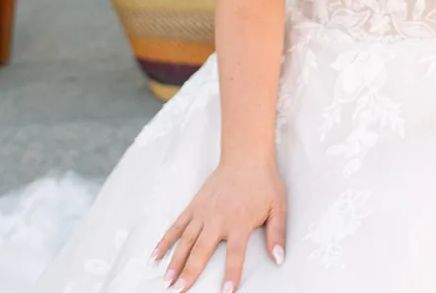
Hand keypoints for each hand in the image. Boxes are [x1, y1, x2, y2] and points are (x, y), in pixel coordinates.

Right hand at [152, 159, 286, 291]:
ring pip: (185, 241)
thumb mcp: (278, 207)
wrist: (246, 156)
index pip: (235, 254)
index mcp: (240, 222)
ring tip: (166, 281)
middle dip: (190, 273)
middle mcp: (218, 219)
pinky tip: (155, 255)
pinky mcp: (194, 205)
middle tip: (178, 290)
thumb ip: (277, 234)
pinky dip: (165, 240)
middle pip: (201, 251)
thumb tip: (279, 258)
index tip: (225, 292)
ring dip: (175, 262)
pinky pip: (177, 225)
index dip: (231, 274)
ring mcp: (203, 212)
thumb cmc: (264, 182)